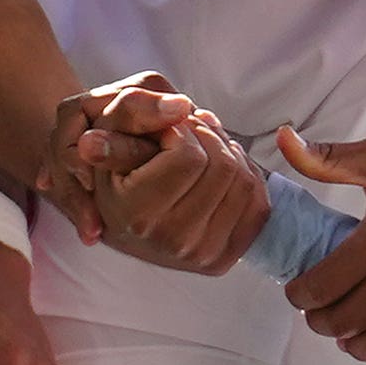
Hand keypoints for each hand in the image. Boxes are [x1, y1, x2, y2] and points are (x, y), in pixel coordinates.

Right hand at [43, 76, 264, 272]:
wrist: (118, 218)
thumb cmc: (112, 167)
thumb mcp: (107, 129)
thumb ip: (136, 109)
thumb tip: (180, 106)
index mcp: (137, 213)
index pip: (189, 156)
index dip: (182, 131)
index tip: (166, 130)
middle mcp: (170, 241)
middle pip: (223, 167)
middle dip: (209, 138)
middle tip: (188, 133)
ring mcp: (199, 255)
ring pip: (244, 182)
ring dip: (228, 153)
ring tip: (202, 147)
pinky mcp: (223, 258)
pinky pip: (258, 206)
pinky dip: (246, 178)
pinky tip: (219, 170)